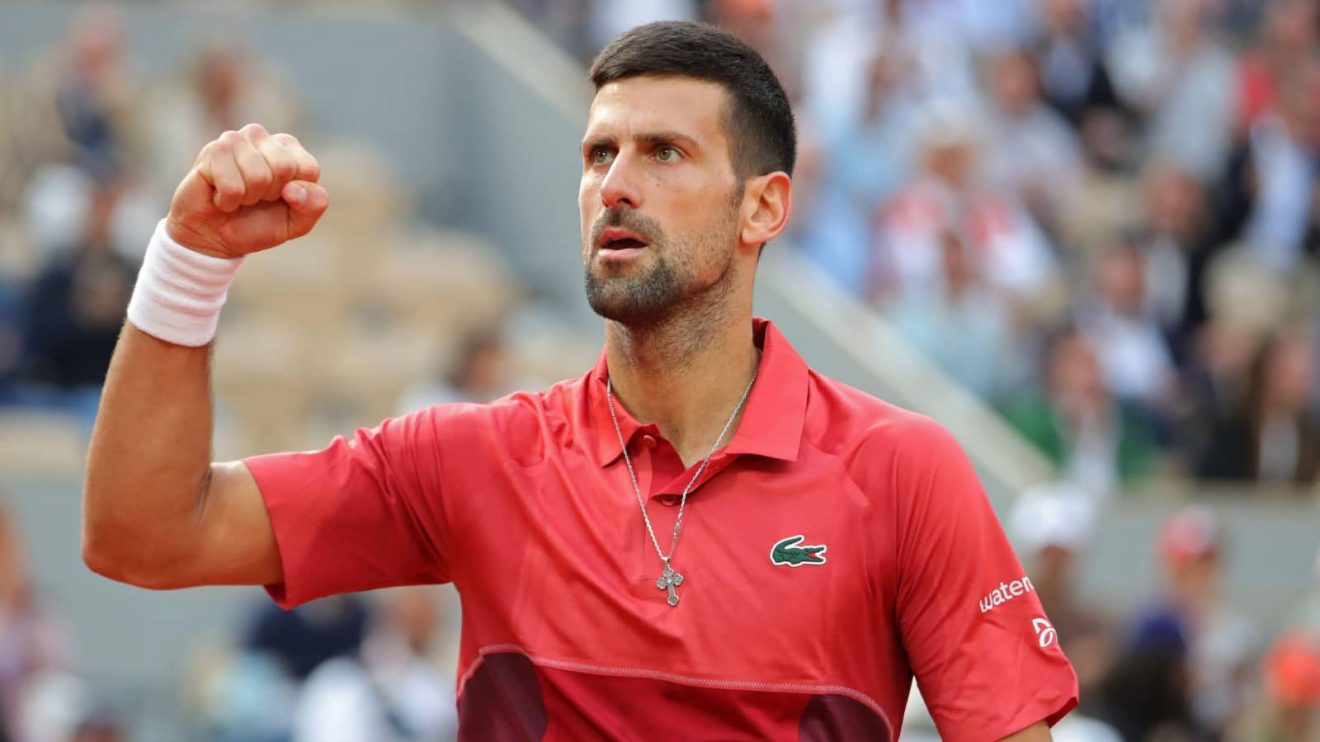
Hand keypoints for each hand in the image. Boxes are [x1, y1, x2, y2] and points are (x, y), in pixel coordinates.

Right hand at [165, 123, 328, 258]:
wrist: (215, 237)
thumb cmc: (258, 224)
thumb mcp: (297, 221)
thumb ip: (313, 204)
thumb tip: (294, 189)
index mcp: (289, 148)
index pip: (308, 168)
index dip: (296, 195)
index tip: (279, 199)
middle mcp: (262, 137)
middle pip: (284, 167)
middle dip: (270, 194)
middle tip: (255, 199)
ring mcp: (235, 139)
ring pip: (259, 176)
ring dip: (247, 198)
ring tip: (237, 196)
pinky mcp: (213, 151)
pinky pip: (233, 186)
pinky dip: (228, 201)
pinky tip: (220, 196)